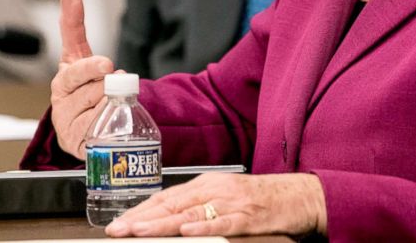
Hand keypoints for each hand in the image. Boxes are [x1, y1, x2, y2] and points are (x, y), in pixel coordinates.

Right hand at [51, 0, 113, 158]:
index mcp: (67, 68)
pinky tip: (108, 120)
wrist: (83, 134)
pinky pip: (95, 124)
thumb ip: (79, 30)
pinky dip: (105, 121)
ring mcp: (64, 114)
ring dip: (109, 98)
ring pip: (93, 98)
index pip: (70, 37)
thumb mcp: (87, 63)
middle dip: (95, 69)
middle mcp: (61, 90)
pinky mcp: (72, 137)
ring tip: (112, 102)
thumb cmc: (85, 94)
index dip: (71, 16)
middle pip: (79, 73)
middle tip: (108, 67)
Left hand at [105, 172, 326, 237]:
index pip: (166, 197)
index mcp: (205, 184)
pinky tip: (186, 231)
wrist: (297, 195)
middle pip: (171, 204)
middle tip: (118, 228)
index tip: (120, 222)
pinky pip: (223, 223)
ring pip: (190, 214)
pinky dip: (203, 227)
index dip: (141, 209)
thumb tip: (166, 216)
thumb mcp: (223, 196)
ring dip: (162, 222)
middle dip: (141, 217)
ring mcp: (231, 202)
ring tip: (139, 230)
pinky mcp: (248, 216)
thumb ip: (197, 204)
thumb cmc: (259, 198)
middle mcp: (214, 189)